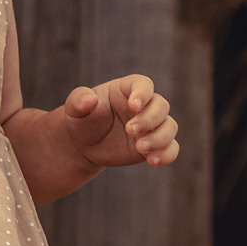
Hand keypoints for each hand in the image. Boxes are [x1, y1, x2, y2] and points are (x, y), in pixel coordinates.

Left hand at [58, 74, 178, 169]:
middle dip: (149, 119)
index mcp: (125, 90)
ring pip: (170, 126)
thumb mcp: (74, 109)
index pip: (143, 84)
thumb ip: (79, 100)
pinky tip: (151, 161)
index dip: (142, 93)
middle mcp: (143, 106)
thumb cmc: (81, 120)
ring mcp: (151, 126)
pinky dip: (166, 155)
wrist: (84, 144)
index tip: (132, 106)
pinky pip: (172, 148)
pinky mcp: (155, 145)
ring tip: (140, 148)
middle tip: (129, 130)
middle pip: (161, 105)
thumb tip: (90, 100)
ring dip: (160, 138)